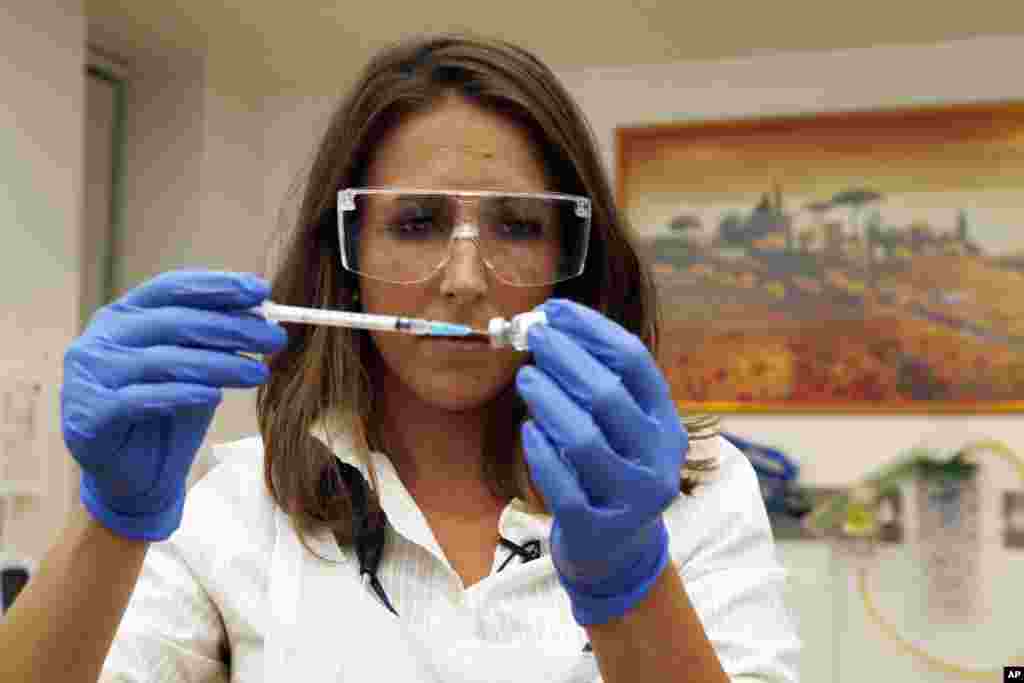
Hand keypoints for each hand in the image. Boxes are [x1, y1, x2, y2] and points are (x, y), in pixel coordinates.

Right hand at [61, 270, 287, 540]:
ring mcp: (90, 375)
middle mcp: (102, 337)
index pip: (172, 288)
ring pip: (164, 361)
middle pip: (174, 322)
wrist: (136, 476)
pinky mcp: (89, 415)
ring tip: (259, 372)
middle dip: (232, 328)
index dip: (218, 286)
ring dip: (219, 364)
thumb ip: (217, 340)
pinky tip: (213, 396)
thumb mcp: (198, 369)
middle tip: (275, 338)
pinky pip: (141, 399)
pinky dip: (181, 395)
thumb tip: (265, 313)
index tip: (261, 291)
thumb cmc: (168, 412)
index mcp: (125, 315)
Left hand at [514, 298, 687, 625]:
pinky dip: (542, 452)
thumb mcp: (622, 429)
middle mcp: (657, 459)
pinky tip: (529, 430)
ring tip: (525, 378)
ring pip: (583, 439)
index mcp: (666, 424)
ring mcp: (630, 497)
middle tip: (532, 336)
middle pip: (608, 395)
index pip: (634, 362)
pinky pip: (563, 484)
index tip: (555, 309)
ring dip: (549, 401)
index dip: (592, 330)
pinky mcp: (596, 527)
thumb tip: (551, 325)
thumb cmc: (610, 470)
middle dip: (565, 358)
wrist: (616, 550)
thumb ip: (599, 384)